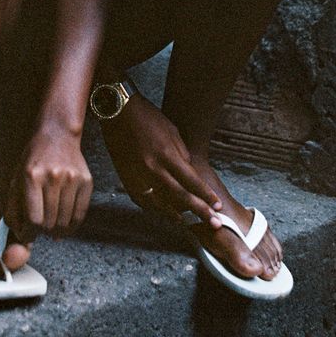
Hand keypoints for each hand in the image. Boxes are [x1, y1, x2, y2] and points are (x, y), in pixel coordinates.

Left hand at [4, 128, 92, 242]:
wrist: (57, 135)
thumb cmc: (33, 160)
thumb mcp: (16, 180)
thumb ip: (13, 210)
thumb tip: (21, 238)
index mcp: (32, 177)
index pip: (33, 220)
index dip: (29, 234)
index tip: (27, 234)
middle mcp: (53, 177)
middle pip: (49, 223)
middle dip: (41, 231)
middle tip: (39, 226)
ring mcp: (72, 179)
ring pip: (64, 222)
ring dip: (56, 230)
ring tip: (51, 224)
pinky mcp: (86, 181)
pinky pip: (80, 215)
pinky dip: (72, 226)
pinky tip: (64, 225)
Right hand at [101, 95, 221, 226]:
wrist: (118, 112)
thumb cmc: (147, 117)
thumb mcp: (172, 131)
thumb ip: (182, 155)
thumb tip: (189, 174)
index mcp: (166, 154)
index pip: (191, 181)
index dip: (205, 195)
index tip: (217, 205)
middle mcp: (153, 168)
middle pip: (180, 196)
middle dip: (200, 210)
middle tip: (215, 223)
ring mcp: (138, 176)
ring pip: (160, 203)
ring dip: (176, 215)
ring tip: (189, 223)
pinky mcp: (126, 178)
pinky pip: (142, 200)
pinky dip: (154, 208)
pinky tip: (163, 212)